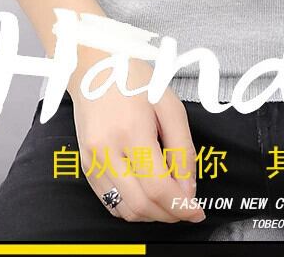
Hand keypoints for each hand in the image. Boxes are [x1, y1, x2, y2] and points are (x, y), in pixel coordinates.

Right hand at [69, 53, 205, 222]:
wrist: (95, 68)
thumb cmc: (134, 81)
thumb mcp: (169, 105)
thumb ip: (182, 148)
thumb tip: (188, 188)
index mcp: (131, 131)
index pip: (157, 187)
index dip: (181, 205)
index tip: (197, 211)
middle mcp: (106, 151)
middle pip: (141, 205)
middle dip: (169, 215)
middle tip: (187, 209)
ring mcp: (92, 161)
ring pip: (124, 210)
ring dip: (151, 216)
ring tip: (170, 202)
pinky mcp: (86, 166)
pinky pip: (110, 202)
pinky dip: (132, 208)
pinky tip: (148, 196)